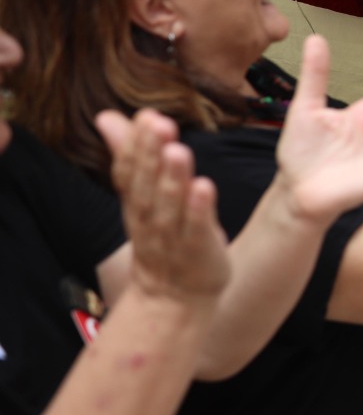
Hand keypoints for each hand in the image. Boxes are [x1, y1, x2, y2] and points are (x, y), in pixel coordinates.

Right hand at [95, 109, 229, 305]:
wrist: (173, 297)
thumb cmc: (162, 236)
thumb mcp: (142, 195)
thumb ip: (130, 154)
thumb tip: (107, 117)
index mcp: (136, 202)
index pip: (129, 171)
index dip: (135, 145)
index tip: (145, 116)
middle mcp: (150, 218)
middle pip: (146, 185)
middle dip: (151, 155)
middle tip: (159, 124)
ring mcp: (173, 236)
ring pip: (169, 206)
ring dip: (173, 178)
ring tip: (178, 150)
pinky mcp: (198, 250)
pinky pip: (196, 229)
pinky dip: (199, 210)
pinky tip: (204, 186)